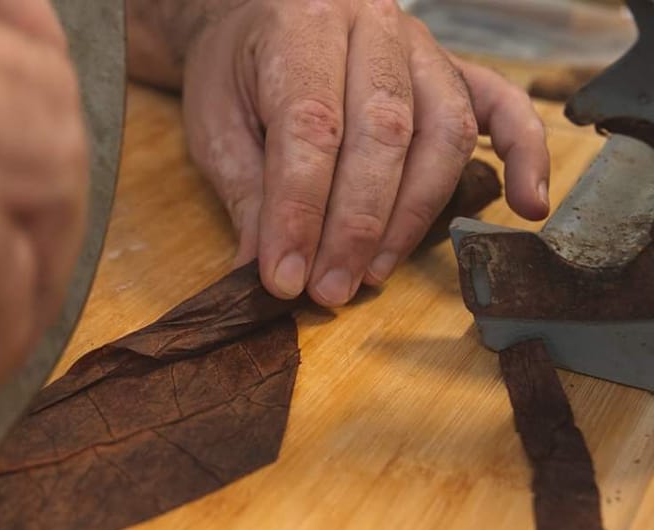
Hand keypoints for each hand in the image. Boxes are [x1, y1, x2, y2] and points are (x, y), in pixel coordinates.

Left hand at [176, 0, 549, 304]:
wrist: (262, 16)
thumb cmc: (236, 71)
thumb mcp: (215, 123)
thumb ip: (244, 190)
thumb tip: (265, 268)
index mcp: (302, 25)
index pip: (311, 126)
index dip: (300, 212)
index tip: (285, 278)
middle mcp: (371, 25)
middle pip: (384, 133)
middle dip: (356, 226)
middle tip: (329, 289)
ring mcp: (421, 44)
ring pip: (441, 132)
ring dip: (411, 216)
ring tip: (373, 274)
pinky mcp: (451, 67)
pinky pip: (502, 106)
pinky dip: (524, 156)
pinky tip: (526, 206)